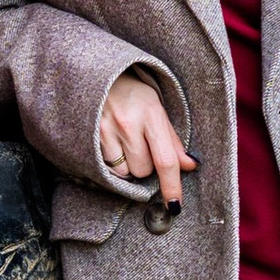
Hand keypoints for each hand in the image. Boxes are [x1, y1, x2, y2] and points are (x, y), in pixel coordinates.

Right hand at [97, 73, 195, 208]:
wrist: (94, 75)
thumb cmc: (131, 92)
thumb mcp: (156, 107)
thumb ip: (172, 139)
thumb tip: (190, 165)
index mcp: (150, 113)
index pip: (165, 159)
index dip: (172, 186)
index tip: (175, 205)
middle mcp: (127, 123)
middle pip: (144, 170)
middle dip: (147, 164)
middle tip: (141, 143)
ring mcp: (106, 131)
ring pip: (126, 172)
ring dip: (130, 165)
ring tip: (126, 142)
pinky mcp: (90, 138)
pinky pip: (109, 168)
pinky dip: (115, 163)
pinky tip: (113, 144)